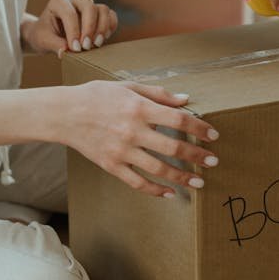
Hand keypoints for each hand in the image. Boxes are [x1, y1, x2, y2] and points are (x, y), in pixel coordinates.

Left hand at [23, 0, 117, 57]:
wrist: (49, 34)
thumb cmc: (44, 35)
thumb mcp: (43, 40)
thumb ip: (54, 45)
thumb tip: (65, 52)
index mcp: (59, 1)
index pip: (70, 13)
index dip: (74, 32)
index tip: (75, 49)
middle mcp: (75, 0)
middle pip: (89, 7)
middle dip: (90, 29)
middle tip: (86, 47)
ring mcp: (88, 5)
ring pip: (103, 10)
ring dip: (102, 29)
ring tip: (96, 44)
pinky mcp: (98, 14)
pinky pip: (111, 16)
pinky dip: (110, 27)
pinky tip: (102, 39)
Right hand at [55, 82, 219, 197]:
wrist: (64, 113)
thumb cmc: (97, 96)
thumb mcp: (128, 86)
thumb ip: (158, 94)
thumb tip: (186, 100)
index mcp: (139, 108)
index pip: (178, 120)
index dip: (199, 128)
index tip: (213, 135)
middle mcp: (132, 131)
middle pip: (173, 147)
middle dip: (197, 156)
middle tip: (214, 161)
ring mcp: (122, 151)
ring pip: (159, 169)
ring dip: (182, 177)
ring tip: (198, 182)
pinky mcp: (111, 165)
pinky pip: (137, 182)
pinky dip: (155, 190)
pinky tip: (169, 193)